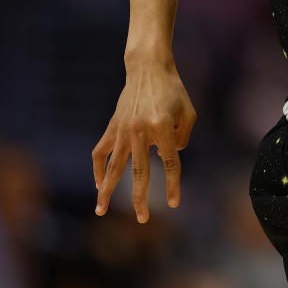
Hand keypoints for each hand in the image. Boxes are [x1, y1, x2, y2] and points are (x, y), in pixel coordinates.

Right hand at [92, 60, 196, 222]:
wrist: (148, 68)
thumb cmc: (173, 89)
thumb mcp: (189, 112)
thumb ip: (183, 137)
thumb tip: (168, 156)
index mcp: (163, 126)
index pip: (170, 162)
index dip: (172, 184)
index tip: (174, 203)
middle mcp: (141, 130)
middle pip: (139, 171)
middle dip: (140, 198)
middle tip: (143, 219)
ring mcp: (123, 129)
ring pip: (114, 166)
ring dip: (107, 190)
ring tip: (100, 210)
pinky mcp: (112, 126)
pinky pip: (101, 152)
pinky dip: (98, 168)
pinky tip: (99, 183)